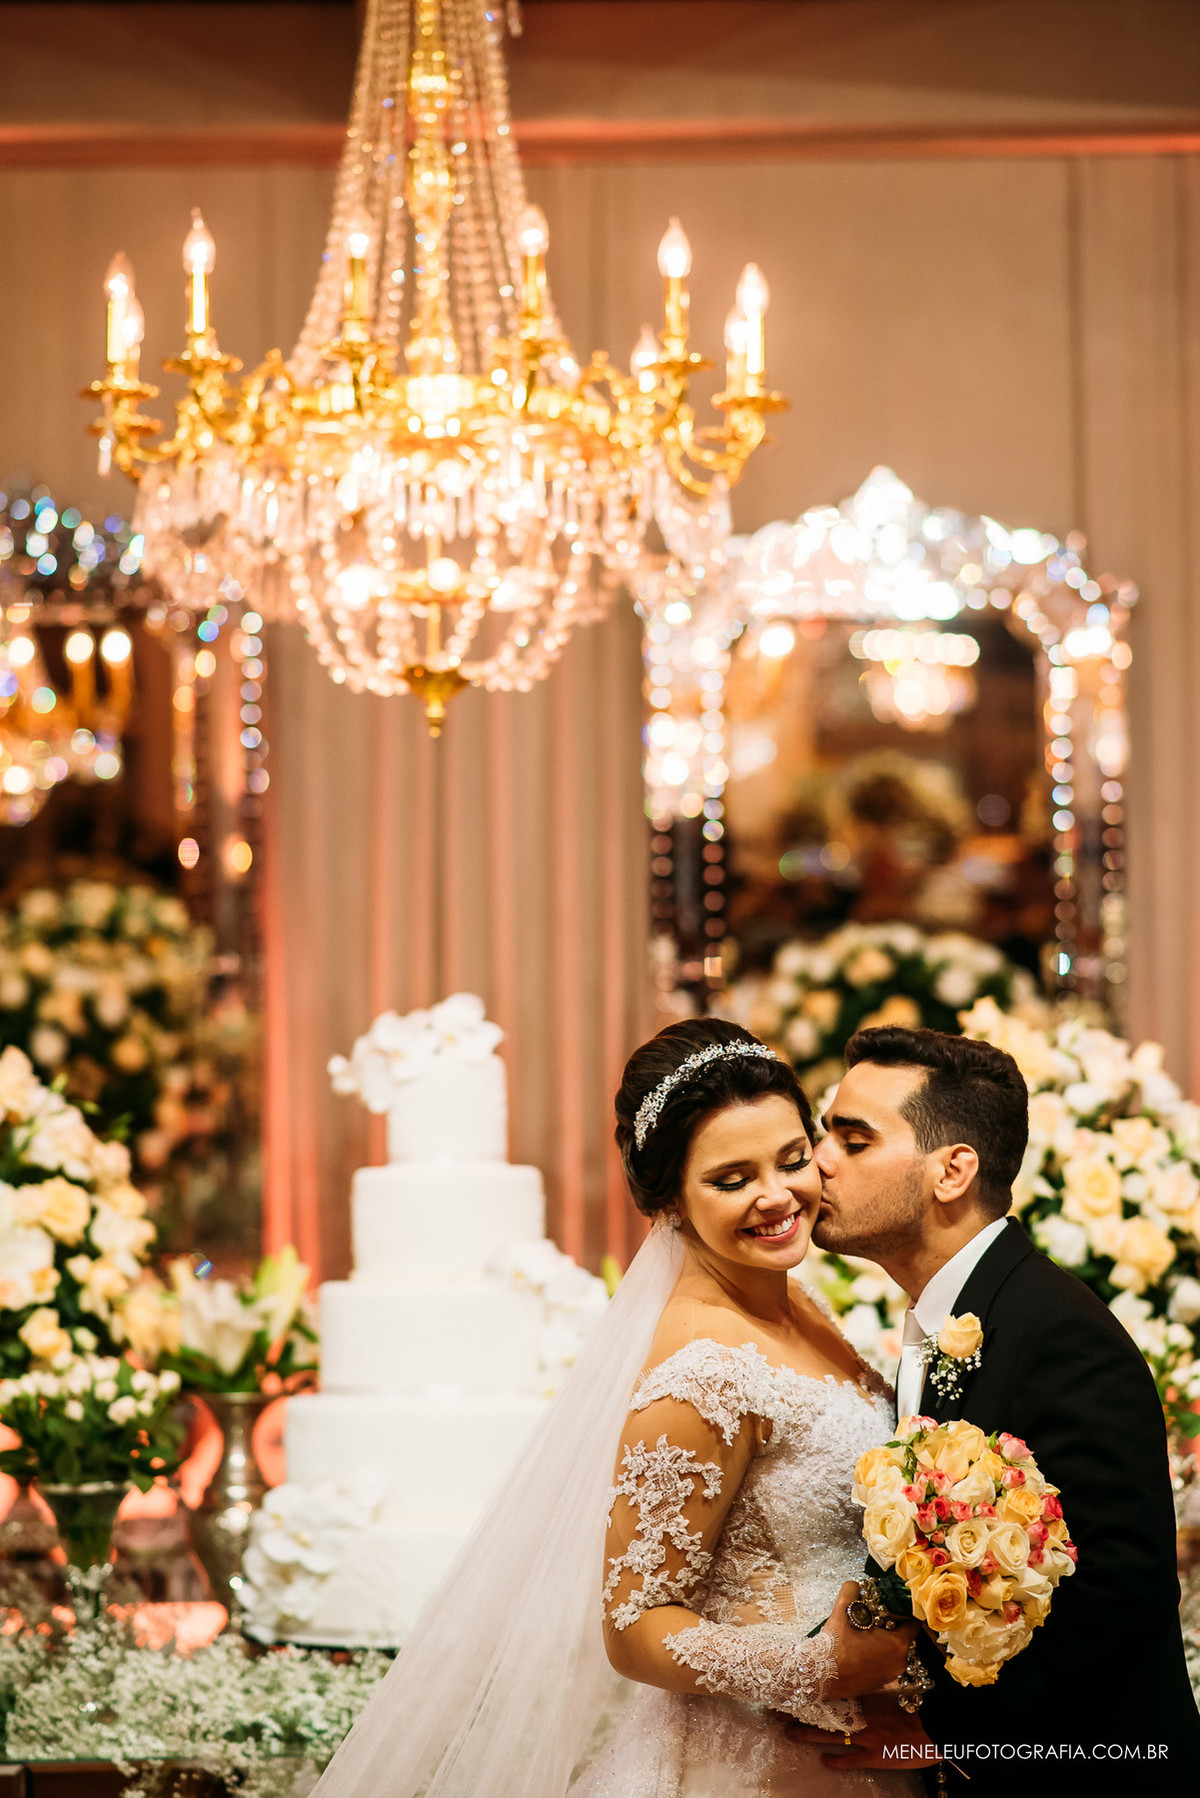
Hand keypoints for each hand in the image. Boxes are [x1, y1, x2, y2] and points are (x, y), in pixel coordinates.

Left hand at [788, 1692, 939, 1770]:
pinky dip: (836, 1761)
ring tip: (787, 1732)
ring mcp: (866, 1738)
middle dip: (798, 1712)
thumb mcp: (895, 1687)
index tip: (788, 1687)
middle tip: (775, 1711)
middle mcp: (860, 1716)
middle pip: (822, 1714)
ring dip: (806, 1734)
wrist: (937, 1725)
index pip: (828, 1693)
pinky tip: (823, 1761)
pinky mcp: (875, 1757)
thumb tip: (862, 1669)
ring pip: (829, 1736)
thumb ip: (876, 1682)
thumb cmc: (918, 1703)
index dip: (807, 1692)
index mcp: (864, 1696)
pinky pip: (851, 1760)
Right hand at [821, 1580, 915, 1698]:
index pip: (913, 1622)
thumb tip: (857, 1585)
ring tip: (864, 1633)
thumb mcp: (843, 1609)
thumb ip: (852, 1590)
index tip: (891, 1604)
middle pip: (902, 1636)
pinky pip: (884, 1663)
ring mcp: (890, 1676)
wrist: (820, 1675)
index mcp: (897, 1644)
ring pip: (893, 1650)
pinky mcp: (880, 1684)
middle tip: (873, 1616)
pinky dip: (877, 1655)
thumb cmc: (836, 1644)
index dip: (903, 1610)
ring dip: (883, 1641)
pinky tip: (860, 1648)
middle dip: (891, 1625)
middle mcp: (899, 1662)